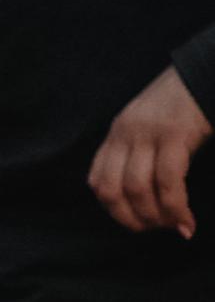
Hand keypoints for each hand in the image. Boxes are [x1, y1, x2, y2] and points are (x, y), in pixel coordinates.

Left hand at [89, 63, 207, 237]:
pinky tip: (186, 220)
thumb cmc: (187, 103)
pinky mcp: (175, 134)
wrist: (208, 71)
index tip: (135, 222)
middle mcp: (126, 133)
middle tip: (154, 230)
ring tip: (174, 226)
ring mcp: (148, 133)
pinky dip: (176, 207)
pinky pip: (167, 181)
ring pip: (137, 189)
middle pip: (111, 189)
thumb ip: (142, 152)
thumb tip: (144, 196)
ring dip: (155, 217)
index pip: (97, 180)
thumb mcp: (152, 125)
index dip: (112, 208)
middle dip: (130, 219)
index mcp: (118, 133)